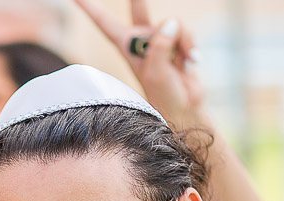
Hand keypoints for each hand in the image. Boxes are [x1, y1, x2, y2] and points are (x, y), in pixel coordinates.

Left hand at [74, 0, 203, 126]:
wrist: (185, 108)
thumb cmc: (164, 96)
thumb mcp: (156, 72)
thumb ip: (161, 45)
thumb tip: (171, 23)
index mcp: (127, 47)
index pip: (106, 24)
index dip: (91, 9)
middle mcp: (142, 41)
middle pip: (138, 10)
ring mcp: (160, 41)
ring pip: (173, 24)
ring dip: (182, 41)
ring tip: (182, 63)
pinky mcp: (177, 43)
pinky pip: (185, 32)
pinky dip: (190, 46)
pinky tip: (192, 62)